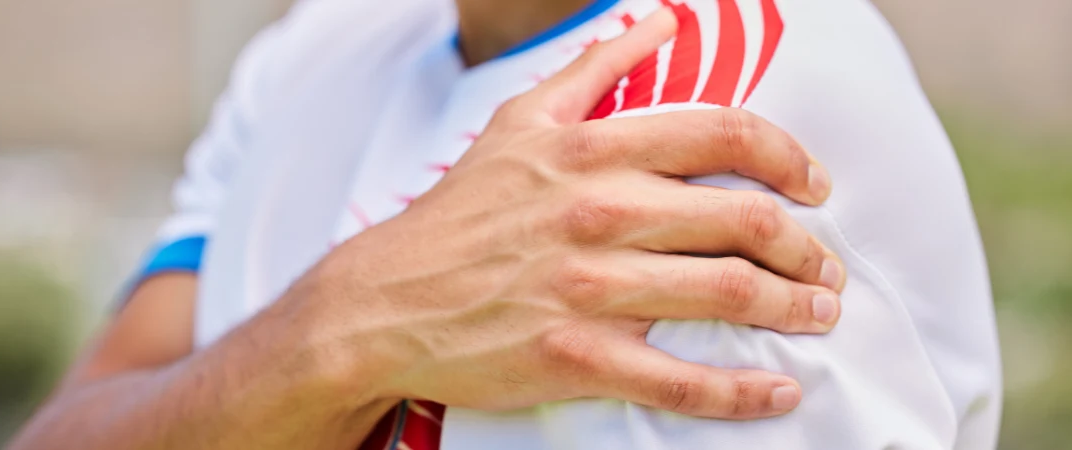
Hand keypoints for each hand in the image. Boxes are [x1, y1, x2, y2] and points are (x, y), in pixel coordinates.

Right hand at [292, 9, 844, 420]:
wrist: (386, 301)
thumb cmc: (460, 213)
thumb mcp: (519, 120)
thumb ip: (595, 69)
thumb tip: (658, 22)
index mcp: (591, 151)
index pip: (724, 135)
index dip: (790, 158)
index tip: (814, 186)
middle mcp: (600, 213)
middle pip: (746, 220)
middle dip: (807, 246)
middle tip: (825, 265)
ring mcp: (592, 289)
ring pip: (731, 295)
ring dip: (796, 307)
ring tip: (819, 314)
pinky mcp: (579, 358)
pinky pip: (684, 379)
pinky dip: (744, 390)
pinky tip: (779, 391)